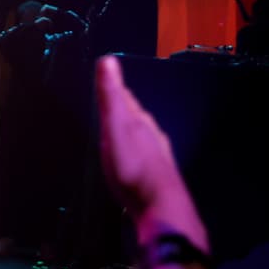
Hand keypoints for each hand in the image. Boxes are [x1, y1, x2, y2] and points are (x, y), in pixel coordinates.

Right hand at [95, 55, 207, 249]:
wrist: (160, 208)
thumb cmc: (133, 167)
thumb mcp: (116, 128)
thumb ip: (111, 97)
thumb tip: (108, 60)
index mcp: (140, 122)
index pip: (127, 99)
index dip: (115, 89)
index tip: (108, 79)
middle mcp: (152, 137)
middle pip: (136, 118)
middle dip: (124, 110)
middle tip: (111, 103)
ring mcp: (156, 158)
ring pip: (142, 139)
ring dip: (130, 133)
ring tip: (119, 131)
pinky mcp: (155, 179)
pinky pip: (143, 159)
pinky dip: (135, 155)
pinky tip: (132, 163)